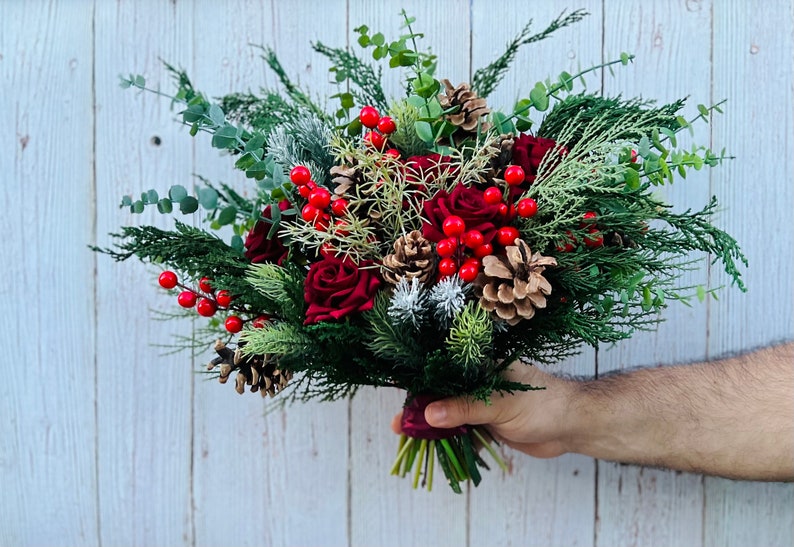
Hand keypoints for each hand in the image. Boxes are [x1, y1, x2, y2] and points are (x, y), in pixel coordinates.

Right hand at [391, 363, 576, 458]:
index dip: (420, 387)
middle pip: (443, 395)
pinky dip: (452, 441)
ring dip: (434, 429)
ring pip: (452, 415)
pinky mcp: (491, 424)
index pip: (443, 372)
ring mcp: (484, 404)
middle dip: (421, 411)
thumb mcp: (500, 404)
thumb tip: (429, 414)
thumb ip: (465, 408)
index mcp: (481, 367)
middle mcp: (479, 383)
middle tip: (400, 427)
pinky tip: (437, 451)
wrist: (574, 425)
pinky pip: (465, 432)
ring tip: (411, 440)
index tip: (402, 403)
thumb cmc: (542, 403)